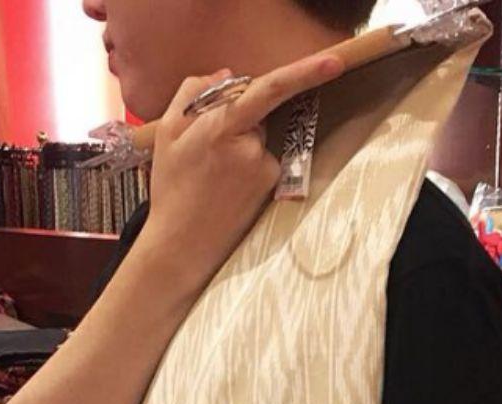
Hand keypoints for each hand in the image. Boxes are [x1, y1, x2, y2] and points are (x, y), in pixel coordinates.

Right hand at [140, 52, 343, 297]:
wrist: (182, 244)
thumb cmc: (171, 188)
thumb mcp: (167, 132)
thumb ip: (193, 92)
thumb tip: (229, 75)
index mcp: (220, 126)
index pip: (269, 89)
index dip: (305, 73)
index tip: (335, 62)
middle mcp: (249, 146)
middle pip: (257, 114)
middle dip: (237, 122)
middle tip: (207, 155)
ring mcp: (263, 169)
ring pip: (260, 141)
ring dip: (242, 149)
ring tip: (213, 178)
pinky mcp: (270, 188)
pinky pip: (265, 164)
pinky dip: (249, 171)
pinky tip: (229, 191)